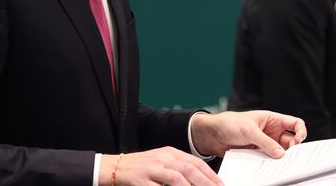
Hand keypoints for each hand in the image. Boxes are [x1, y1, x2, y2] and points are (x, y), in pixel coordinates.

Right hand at [99, 147, 221, 185]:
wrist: (114, 167)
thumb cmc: (140, 167)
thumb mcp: (161, 163)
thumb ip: (179, 169)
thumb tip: (198, 180)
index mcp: (170, 152)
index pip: (195, 163)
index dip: (210, 175)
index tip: (221, 185)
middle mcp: (163, 158)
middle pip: (189, 169)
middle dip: (206, 183)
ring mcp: (152, 168)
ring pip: (177, 178)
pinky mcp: (142, 180)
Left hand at [190, 110, 306, 158]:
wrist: (213, 134)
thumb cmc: (230, 123)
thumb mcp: (249, 130)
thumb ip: (266, 142)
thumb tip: (280, 154)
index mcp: (272, 120)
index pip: (294, 123)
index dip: (300, 132)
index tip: (298, 141)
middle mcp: (271, 131)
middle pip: (290, 141)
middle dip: (292, 149)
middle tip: (290, 156)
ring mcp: (265, 143)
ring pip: (280, 152)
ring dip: (281, 158)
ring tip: (279, 163)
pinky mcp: (258, 153)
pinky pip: (269, 159)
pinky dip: (271, 163)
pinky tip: (269, 167)